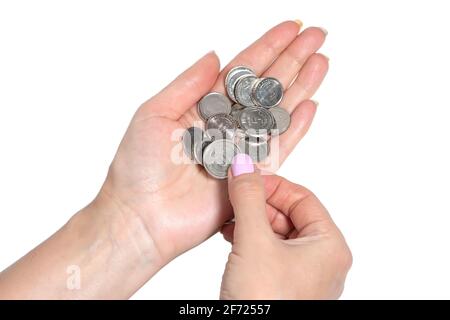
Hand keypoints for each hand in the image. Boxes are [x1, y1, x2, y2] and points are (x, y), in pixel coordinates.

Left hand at [99, 21, 328, 268]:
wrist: (142, 218)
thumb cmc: (138, 168)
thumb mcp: (154, 114)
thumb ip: (188, 85)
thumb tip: (215, 55)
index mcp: (202, 106)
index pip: (241, 71)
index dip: (267, 47)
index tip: (291, 28)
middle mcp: (223, 125)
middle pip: (264, 87)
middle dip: (292, 60)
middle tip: (317, 36)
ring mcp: (239, 149)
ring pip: (276, 112)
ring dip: (301, 87)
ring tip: (322, 62)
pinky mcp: (250, 175)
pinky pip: (278, 147)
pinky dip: (295, 127)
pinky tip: (311, 105)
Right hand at [220, 154, 351, 299]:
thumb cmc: (266, 303)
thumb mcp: (254, 241)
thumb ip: (249, 198)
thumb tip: (244, 166)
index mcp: (329, 246)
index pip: (303, 198)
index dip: (273, 185)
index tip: (247, 177)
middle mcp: (321, 260)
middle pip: (289, 214)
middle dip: (259, 203)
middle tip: (235, 194)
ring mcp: (302, 274)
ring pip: (277, 233)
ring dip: (252, 220)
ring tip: (229, 215)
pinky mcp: (283, 284)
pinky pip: (269, 251)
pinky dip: (250, 239)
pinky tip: (231, 235)